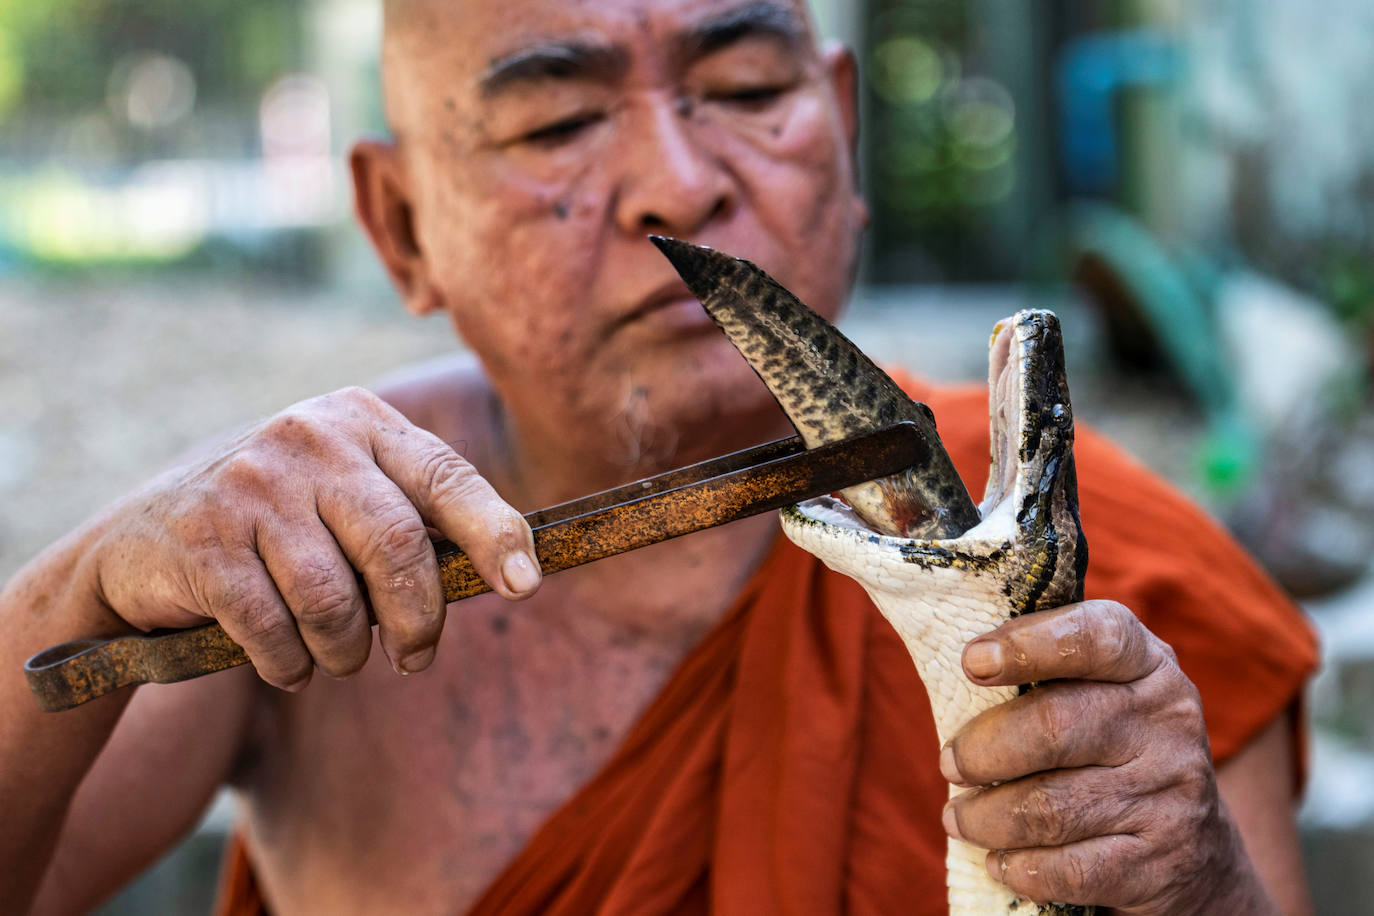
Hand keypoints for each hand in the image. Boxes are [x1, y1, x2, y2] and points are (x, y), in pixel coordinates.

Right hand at [84, 387, 539, 689]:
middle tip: (414, 659)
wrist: (139, 541)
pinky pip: (272, 629)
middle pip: (398, 545)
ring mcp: (251, 483)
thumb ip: (413, 516)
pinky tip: (287, 665)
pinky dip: (291, 665)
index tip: (526, 585)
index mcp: (359, 420)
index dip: (494, 533)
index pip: (446, 476)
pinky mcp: (202, 538)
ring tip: (338, 659)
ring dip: (345, 652)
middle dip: (417, 620)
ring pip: (334, 598)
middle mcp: (308, 437)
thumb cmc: (278, 526)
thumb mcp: (344, 494)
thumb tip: (511, 572)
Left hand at [939, 600, 1274, 914]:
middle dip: (983, 750)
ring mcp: (1172, 793)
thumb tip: (965, 661)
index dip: (1029, 644)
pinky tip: (999, 861)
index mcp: (1150, 666)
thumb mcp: (1103, 695)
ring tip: (958, 818)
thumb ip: (1049, 670)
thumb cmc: (1114, 752)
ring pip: (1052, 806)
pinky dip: (1021, 867)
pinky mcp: (1163, 862)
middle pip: (1055, 726)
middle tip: (949, 765)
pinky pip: (1071, 868)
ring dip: (987, 816)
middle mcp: (1169, 722)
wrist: (1198, 851)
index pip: (1097, 637)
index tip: (972, 662)